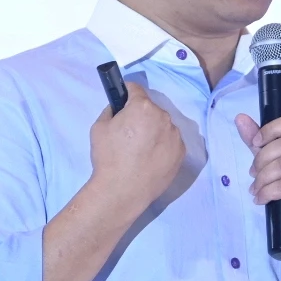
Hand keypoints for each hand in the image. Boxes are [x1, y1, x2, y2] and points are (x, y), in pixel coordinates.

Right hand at [89, 81, 185, 218]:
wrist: (123, 190)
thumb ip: (111, 111)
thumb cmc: (109, 157)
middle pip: (151, 109)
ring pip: (162, 126)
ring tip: (141, 150)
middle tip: (129, 133)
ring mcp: (175, 135)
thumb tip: (120, 109)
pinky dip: (162, 145)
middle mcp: (164, 117)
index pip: (135, 89)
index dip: (126, 93)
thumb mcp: (99, 127)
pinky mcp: (181, 153)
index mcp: (143, 107)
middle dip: (141, 115)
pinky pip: (170, 142)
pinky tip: (150, 159)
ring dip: (153, 130)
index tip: (122, 100)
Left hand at [235, 112, 280, 247]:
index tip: (255, 143)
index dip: (271, 129)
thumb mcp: (272, 161)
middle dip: (262, 160)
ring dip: (262, 179)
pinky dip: (267, 192)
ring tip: (256, 189)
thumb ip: (259, 141)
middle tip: (252, 174)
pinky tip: (261, 199)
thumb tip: (240, 118)